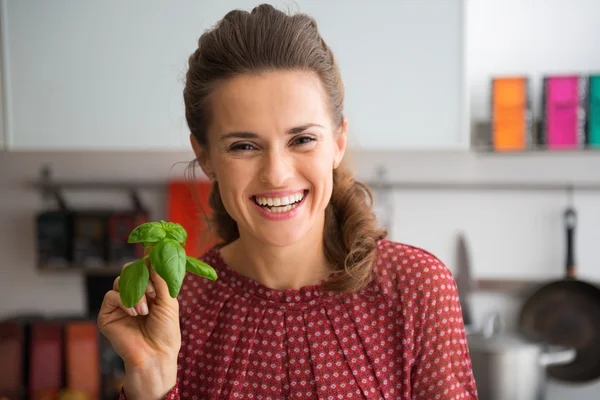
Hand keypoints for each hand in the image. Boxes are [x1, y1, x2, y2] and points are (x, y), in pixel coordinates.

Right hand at [97, 254, 180, 390]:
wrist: (155, 355)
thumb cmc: (166, 331)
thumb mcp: (169, 301)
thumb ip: (161, 279)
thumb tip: (155, 256)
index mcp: (148, 291)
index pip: (144, 268)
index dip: (149, 265)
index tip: (157, 264)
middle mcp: (132, 295)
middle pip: (130, 271)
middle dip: (143, 278)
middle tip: (153, 293)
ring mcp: (119, 304)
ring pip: (120, 281)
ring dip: (136, 292)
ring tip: (145, 310)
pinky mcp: (107, 314)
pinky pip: (111, 295)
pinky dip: (125, 301)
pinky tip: (135, 313)